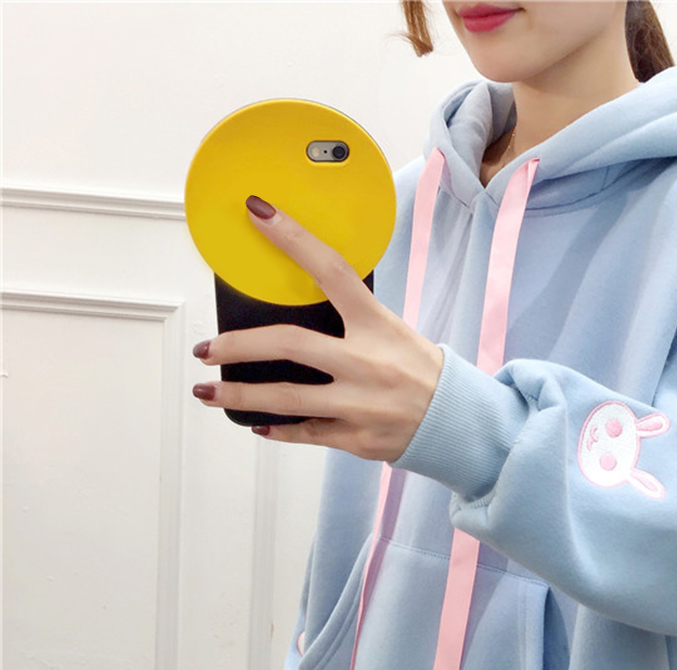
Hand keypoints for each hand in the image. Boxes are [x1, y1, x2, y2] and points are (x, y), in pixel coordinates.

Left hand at [192, 196, 442, 460]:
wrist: (459, 424)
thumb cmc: (422, 372)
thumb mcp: (395, 332)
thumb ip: (353, 320)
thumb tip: (300, 306)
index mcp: (378, 325)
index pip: (332, 270)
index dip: (293, 238)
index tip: (258, 212)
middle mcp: (366, 363)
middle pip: (289, 345)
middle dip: (238, 345)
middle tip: (206, 348)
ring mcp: (359, 404)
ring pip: (286, 399)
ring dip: (239, 394)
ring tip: (205, 390)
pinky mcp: (356, 438)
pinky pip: (305, 433)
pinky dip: (277, 428)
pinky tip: (255, 422)